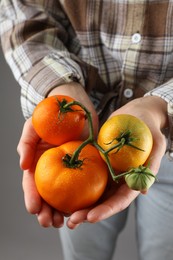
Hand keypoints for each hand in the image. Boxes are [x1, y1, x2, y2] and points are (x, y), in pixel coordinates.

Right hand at [17, 83, 97, 227]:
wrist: (74, 107)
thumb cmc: (51, 116)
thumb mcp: (34, 126)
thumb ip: (26, 143)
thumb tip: (22, 166)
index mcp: (39, 163)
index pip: (32, 184)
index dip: (31, 197)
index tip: (35, 209)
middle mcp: (53, 170)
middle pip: (48, 195)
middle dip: (47, 212)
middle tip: (50, 223)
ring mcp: (70, 170)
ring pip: (65, 196)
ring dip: (64, 211)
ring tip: (65, 223)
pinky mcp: (86, 168)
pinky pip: (85, 186)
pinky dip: (83, 200)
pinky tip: (84, 210)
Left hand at [67, 96, 167, 228]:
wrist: (135, 114)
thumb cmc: (147, 127)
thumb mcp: (155, 143)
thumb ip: (151, 164)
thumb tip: (144, 191)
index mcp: (134, 180)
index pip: (121, 200)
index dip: (107, 210)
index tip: (91, 217)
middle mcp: (120, 180)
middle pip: (105, 201)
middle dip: (89, 213)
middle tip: (72, 221)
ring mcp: (108, 172)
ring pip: (93, 192)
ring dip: (80, 204)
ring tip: (63, 214)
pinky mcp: (98, 162)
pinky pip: (86, 174)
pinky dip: (75, 183)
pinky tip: (62, 190)